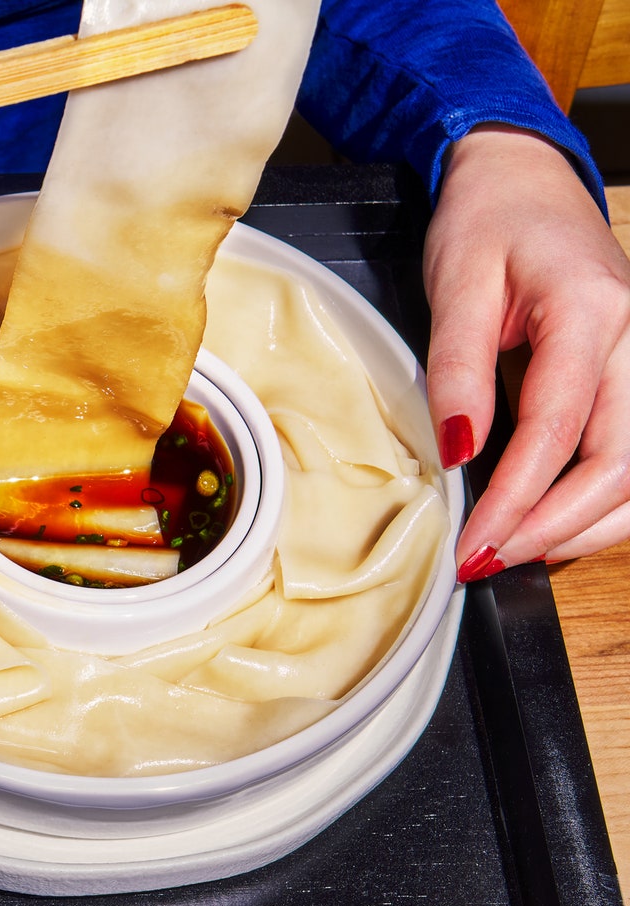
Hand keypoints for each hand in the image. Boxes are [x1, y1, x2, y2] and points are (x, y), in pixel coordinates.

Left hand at [422, 126, 629, 579]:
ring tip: (512, 553)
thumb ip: (458, 369)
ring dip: (583, 527)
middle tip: (486, 561)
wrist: (526, 180)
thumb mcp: (457, 286)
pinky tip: (550, 524)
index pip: (559, 430)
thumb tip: (458, 451)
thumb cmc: (488, 223)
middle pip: (620, 464)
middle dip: (554, 527)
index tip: (473, 544)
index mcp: (589, 312)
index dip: (517, 500)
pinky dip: (600, 503)